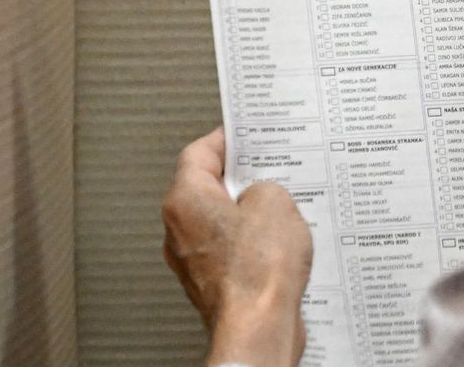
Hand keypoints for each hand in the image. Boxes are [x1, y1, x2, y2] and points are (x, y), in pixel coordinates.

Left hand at [162, 128, 312, 366]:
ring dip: (251, 215)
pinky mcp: (212, 283)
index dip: (227, 139)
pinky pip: (232, 250)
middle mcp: (179, 229)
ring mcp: (193, 260)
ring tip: (284, 214)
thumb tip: (262, 195)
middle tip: (272, 171)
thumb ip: (266, 185)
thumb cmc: (257, 273)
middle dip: (244, 179)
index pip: (199, 152)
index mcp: (185, 200)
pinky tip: (280, 247)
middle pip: (209, 187)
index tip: (245, 134)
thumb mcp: (275, 201)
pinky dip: (253, 245)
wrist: (258, 329)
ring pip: (222, 221)